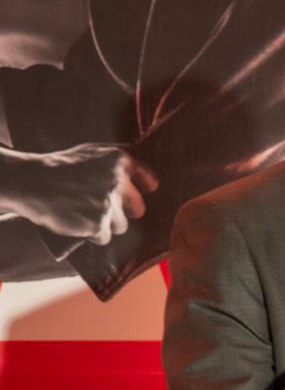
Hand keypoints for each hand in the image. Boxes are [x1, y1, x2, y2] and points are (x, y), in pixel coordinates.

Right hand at [1, 143, 158, 242]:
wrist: (32, 182)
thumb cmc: (58, 167)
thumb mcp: (89, 152)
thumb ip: (113, 161)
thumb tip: (138, 173)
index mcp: (118, 160)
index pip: (147, 179)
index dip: (146, 189)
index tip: (148, 193)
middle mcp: (118, 181)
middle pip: (137, 207)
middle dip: (126, 212)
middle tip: (109, 212)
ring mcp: (109, 203)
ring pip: (121, 225)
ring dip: (106, 225)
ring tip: (84, 215)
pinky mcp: (99, 223)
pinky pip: (104, 237)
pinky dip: (93, 235)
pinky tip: (78, 224)